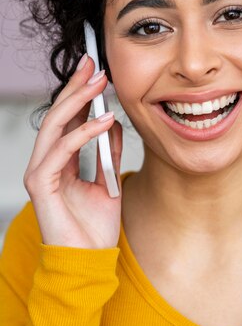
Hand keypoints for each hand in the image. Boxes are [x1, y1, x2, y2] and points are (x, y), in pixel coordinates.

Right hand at [23, 55, 122, 248]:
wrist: (89, 262)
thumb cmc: (96, 227)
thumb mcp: (109, 180)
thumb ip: (109, 152)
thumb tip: (116, 122)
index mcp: (60, 162)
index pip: (67, 119)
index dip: (79, 93)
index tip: (96, 70)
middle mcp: (46, 163)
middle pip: (57, 115)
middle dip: (75, 86)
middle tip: (93, 63)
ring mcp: (41, 173)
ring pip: (55, 126)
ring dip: (79, 101)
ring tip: (100, 83)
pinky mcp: (41, 185)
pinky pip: (62, 151)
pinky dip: (84, 133)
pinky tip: (105, 120)